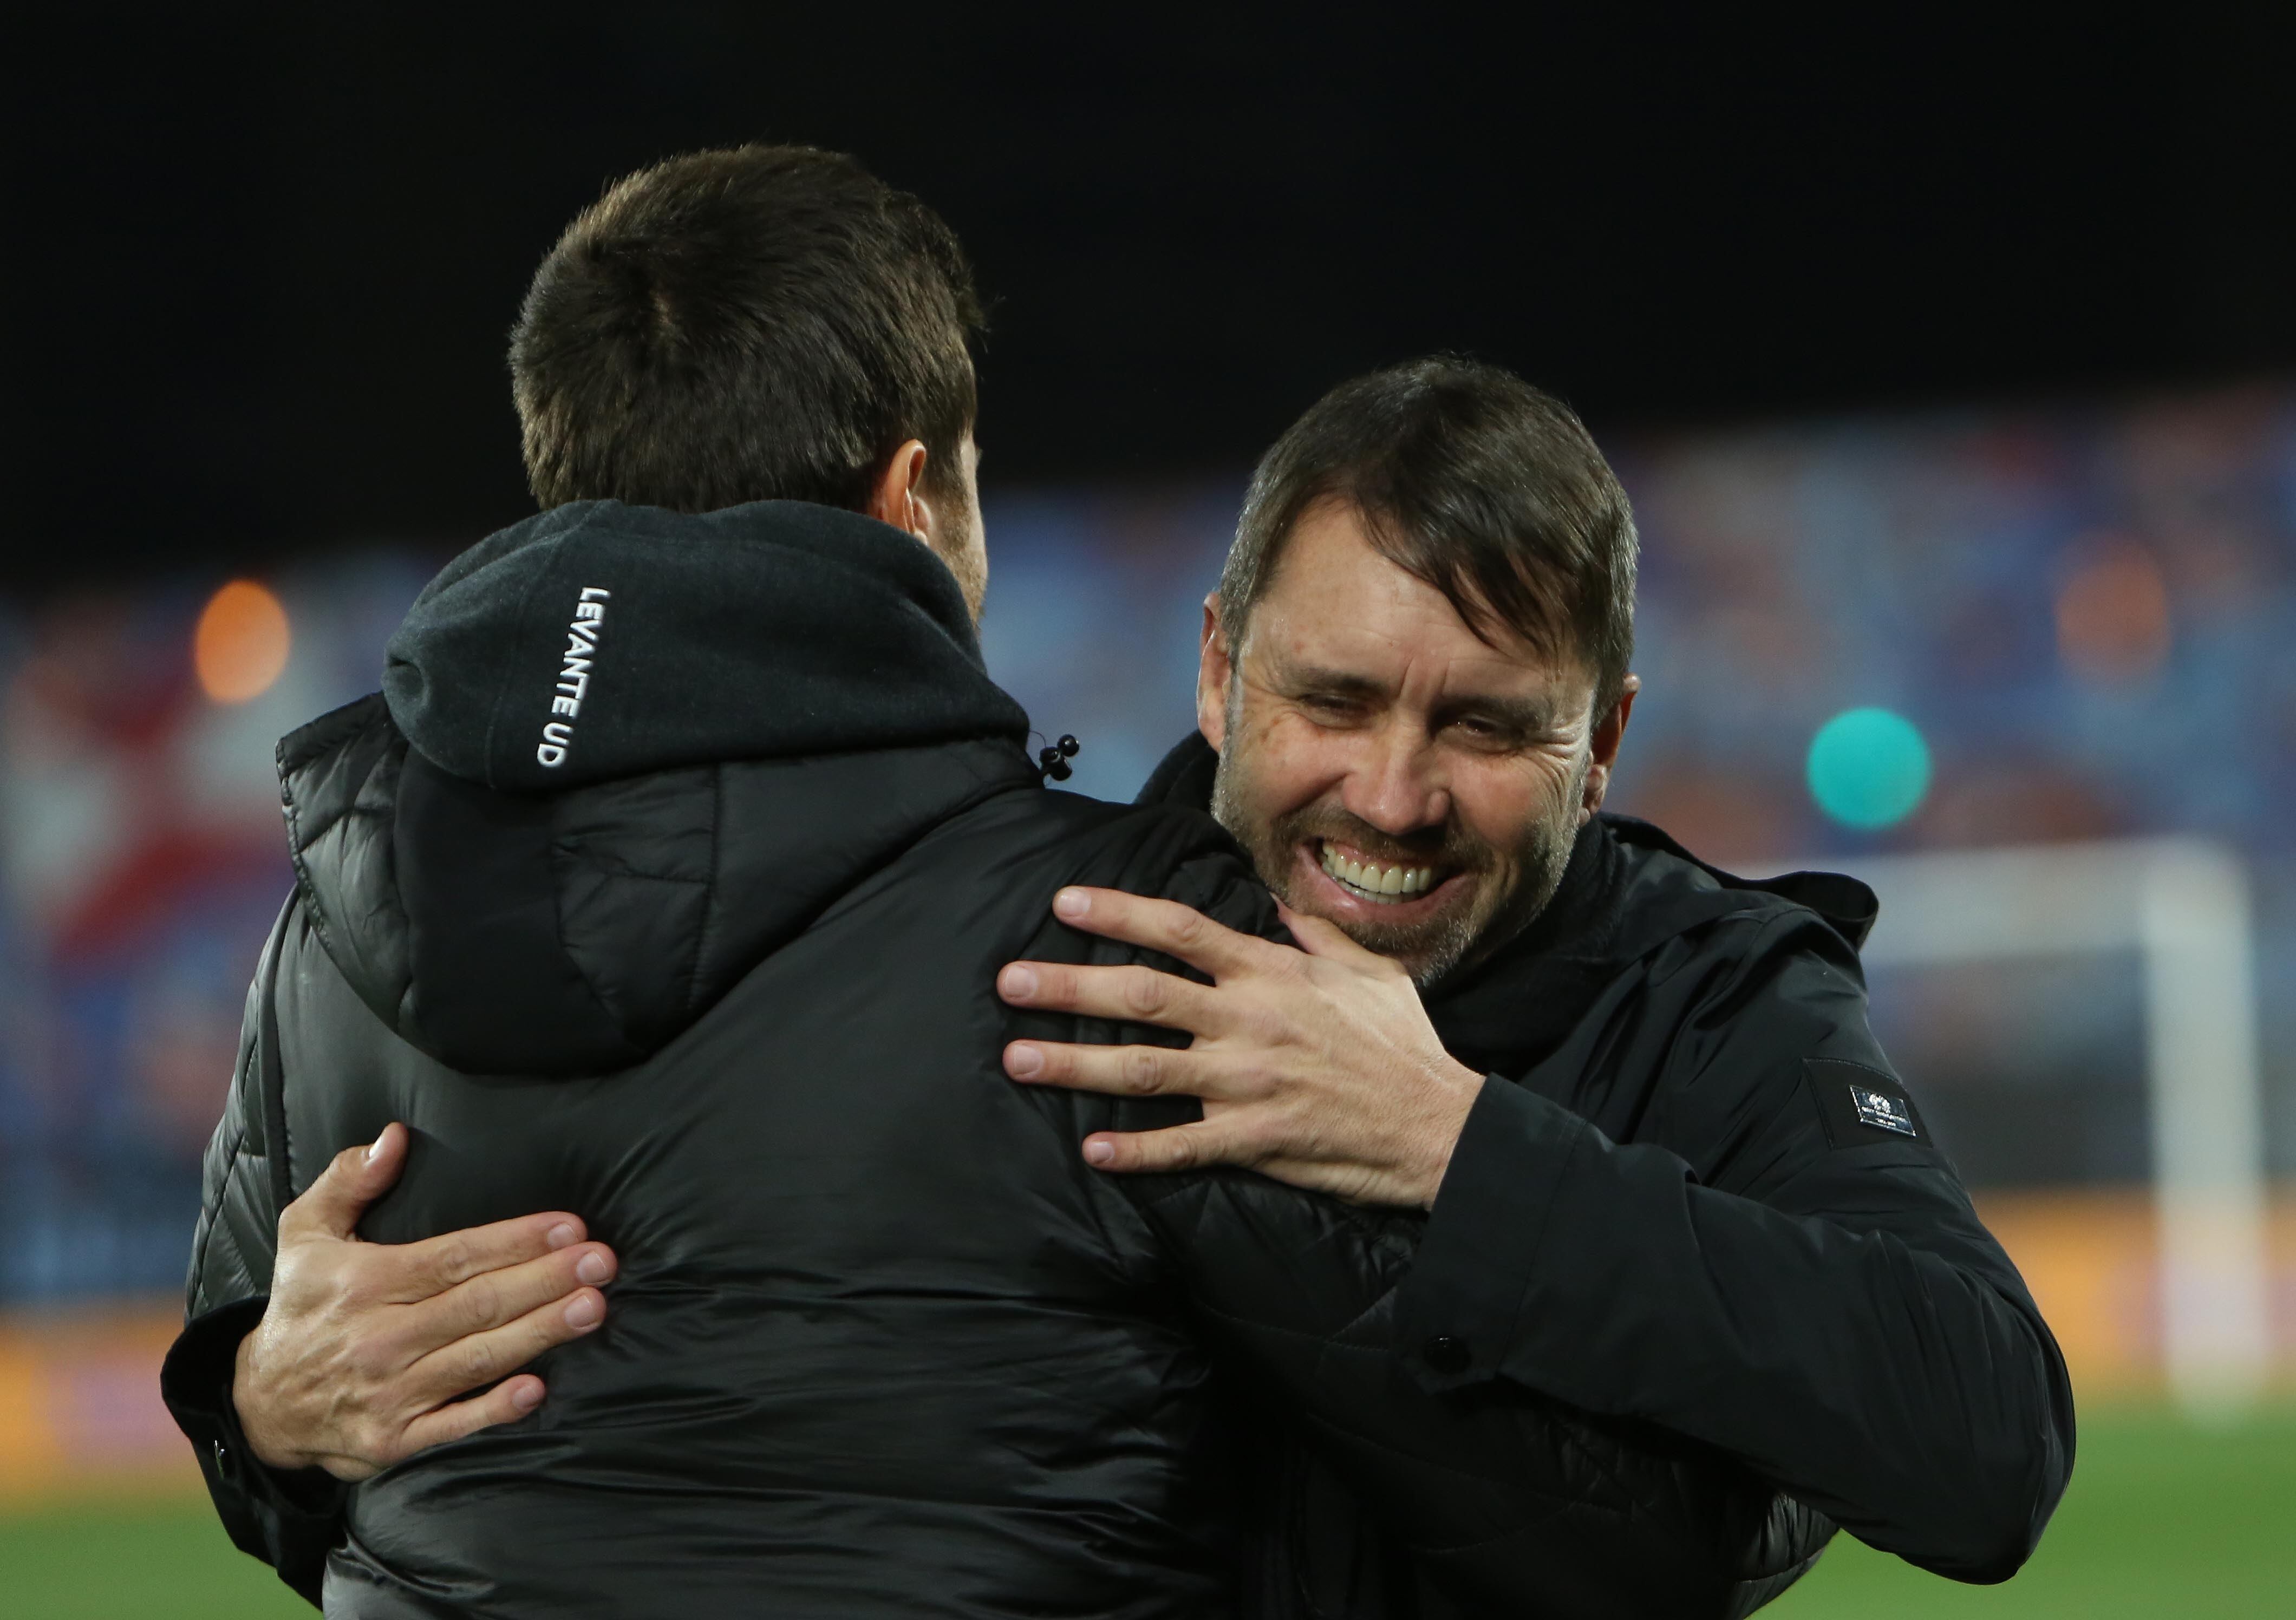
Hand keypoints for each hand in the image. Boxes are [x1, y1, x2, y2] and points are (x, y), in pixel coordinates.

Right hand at [232, 1122, 618, 1479]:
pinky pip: (452, 1424)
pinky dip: (493, 1409)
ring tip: (592, 1308)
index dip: (514, 1241)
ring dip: (539, 1334)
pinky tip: (537, 1389)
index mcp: (364, 1283)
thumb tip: (393, 1136)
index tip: (569, 1225)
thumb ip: (347, 1180)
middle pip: (476, 1305)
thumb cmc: (301, 1305)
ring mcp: (388, 1392)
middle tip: (602, 1262)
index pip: (453, 1257)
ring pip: (477, 1359)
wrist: (260, 1403)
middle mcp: (378, 1337)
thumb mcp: (304, 1233)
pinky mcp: (394, 1439)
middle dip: (545, 1281)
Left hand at [997, 887, 1484, 1207]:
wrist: (1439, 1126)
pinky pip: (1184, 1147)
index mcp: (1273, 974)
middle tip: (1009, 980)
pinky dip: (1137, 1151)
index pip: (1181, 930)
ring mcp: (1250, 1083)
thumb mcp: (1369, 973)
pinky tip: (1093, 1151)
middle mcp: (1251, 1021)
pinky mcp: (1257, 1140)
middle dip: (1070, 987)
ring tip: (1019, 1058)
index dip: (1119, 913)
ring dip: (1076, 1065)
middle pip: (1144, 995)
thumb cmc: (1403, 1047)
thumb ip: (1315, 935)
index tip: (1064, 904)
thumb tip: (1275, 905)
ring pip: (1147, 1069)